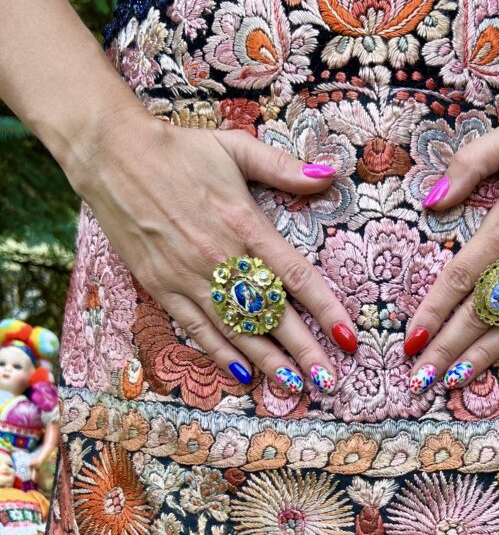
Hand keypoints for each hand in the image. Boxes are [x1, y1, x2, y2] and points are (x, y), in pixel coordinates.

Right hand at [68, 111, 356, 395]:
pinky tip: (243, 375)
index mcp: (246, 225)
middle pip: (272, 315)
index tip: (349, 337)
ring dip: (268, 362)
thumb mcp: (236, 147)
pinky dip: (221, 354)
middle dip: (304, 351)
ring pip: (237, 330)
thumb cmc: (179, 151)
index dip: (326, 310)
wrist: (113, 156)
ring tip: (296, 387)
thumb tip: (331, 174)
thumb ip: (284, 167)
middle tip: (329, 381)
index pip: (296, 276)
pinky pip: (198, 329)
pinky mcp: (163, 287)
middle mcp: (221, 258)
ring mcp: (190, 277)